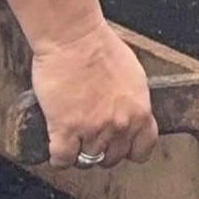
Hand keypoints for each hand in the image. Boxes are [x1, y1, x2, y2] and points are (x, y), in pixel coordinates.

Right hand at [30, 22, 158, 169]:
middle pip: (112, 158)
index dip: (128, 149)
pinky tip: (56, 145)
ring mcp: (93, 129)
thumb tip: (129, 114)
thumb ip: (133, 101)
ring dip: (78, 152)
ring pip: (87, 161)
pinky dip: (58, 157)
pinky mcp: (65, 129)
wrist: (73, 37)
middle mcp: (120, 124)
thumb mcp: (133, 76)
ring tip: (72, 138)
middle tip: (90, 137)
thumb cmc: (100, 47)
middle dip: (101, 150)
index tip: (119, 145)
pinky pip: (62, 159)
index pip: (143, 149)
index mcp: (140, 111)